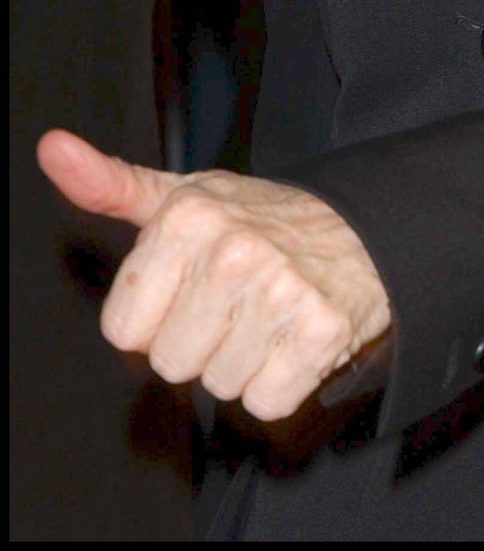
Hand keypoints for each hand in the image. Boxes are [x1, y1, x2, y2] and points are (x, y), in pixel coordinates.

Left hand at [37, 129, 391, 421]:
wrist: (362, 229)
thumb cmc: (262, 220)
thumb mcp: (185, 196)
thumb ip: (112, 184)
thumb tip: (52, 149)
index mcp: (188, 218)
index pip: (124, 331)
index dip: (159, 316)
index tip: (194, 285)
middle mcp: (234, 251)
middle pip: (170, 362)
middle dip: (202, 341)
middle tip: (238, 301)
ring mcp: (281, 291)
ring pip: (218, 385)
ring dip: (243, 361)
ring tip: (269, 315)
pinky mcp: (321, 331)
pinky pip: (267, 401)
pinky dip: (283, 382)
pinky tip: (295, 338)